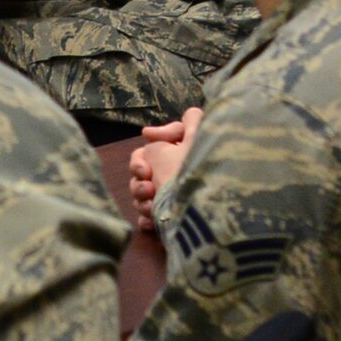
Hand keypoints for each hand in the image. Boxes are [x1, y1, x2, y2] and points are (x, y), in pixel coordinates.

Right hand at [127, 107, 202, 229]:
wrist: (201, 215)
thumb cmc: (189, 172)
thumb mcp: (192, 138)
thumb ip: (190, 121)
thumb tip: (189, 116)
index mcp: (174, 159)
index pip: (146, 154)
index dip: (140, 158)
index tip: (145, 167)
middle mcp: (172, 178)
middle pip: (140, 177)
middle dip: (140, 182)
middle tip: (148, 186)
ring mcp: (170, 202)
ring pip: (142, 198)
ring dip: (142, 201)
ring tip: (152, 206)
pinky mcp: (169, 223)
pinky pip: (149, 219)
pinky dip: (147, 219)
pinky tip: (152, 221)